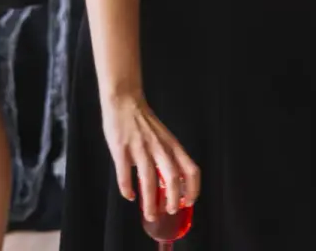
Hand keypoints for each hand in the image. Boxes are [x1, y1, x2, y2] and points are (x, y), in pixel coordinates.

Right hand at [101, 93, 200, 220]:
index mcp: (172, 145)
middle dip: (173, 199)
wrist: (124, 101)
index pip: (191, 169)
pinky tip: (129, 196)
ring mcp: (140, 148)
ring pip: (149, 180)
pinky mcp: (121, 149)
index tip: (190, 201)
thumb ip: (168, 157)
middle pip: (173, 178)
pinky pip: (125, 174)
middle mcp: (159, 148)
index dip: (193, 188)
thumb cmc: (144, 121)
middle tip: (170, 212)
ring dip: (150, 202)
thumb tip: (169, 182)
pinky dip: (127, 188)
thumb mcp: (164, 137)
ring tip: (150, 214)